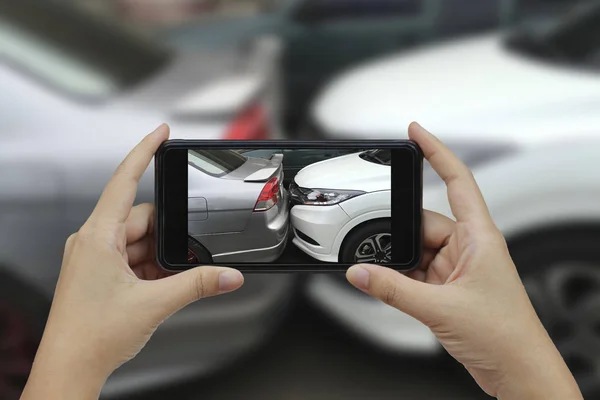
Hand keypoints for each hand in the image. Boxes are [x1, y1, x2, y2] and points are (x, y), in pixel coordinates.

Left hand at [21, 124, 243, 399]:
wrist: (70, 369)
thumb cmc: (91, 335)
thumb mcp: (154, 304)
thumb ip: (197, 285)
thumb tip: (229, 276)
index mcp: (97, 237)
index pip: (123, 181)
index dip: (144, 153)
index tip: (160, 133)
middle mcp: (93, 241)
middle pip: (143, 219)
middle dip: (169, 236)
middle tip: (187, 257)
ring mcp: (95, 257)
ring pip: (140, 241)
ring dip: (160, 258)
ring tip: (168, 284)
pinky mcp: (99, 273)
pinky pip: (133, 258)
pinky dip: (151, 269)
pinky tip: (160, 288)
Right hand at [346, 123, 581, 399]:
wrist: (515, 370)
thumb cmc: (503, 334)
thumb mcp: (440, 308)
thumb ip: (393, 290)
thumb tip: (359, 274)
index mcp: (479, 236)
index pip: (457, 180)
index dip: (436, 151)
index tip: (415, 132)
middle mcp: (468, 247)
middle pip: (421, 223)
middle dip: (397, 235)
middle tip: (376, 249)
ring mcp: (456, 267)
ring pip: (415, 249)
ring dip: (398, 263)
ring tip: (386, 278)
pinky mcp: (447, 286)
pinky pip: (415, 271)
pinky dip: (400, 278)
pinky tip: (391, 288)